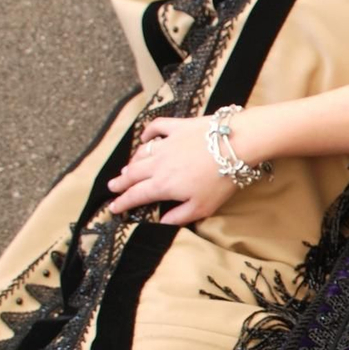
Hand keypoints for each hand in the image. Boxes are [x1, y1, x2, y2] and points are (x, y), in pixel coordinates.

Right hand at [105, 116, 237, 226]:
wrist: (236, 144)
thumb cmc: (221, 180)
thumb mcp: (202, 207)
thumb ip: (179, 216)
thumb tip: (162, 222)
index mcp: (163, 185)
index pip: (137, 195)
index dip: (122, 203)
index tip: (113, 208)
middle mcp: (159, 163)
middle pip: (133, 174)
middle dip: (121, 182)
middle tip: (112, 187)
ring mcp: (166, 143)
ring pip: (141, 153)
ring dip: (132, 162)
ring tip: (126, 168)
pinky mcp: (178, 127)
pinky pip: (156, 127)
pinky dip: (147, 133)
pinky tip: (145, 138)